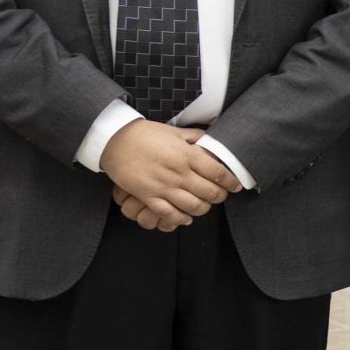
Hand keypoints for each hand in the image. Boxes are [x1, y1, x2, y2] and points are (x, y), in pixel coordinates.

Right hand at [101, 119, 240, 226]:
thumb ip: (195, 138)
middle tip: (221, 195)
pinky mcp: (148, 196)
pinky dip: (181, 218)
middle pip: (210, 192)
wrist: (114, 139)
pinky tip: (186, 217)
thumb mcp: (174, 131)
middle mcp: (178, 173)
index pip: (218, 173)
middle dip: (220, 197)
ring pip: (193, 206)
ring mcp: (163, 186)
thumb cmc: (145, 134)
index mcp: (187, 155)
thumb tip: (211, 141)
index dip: (231, 182)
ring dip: (203, 208)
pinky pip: (169, 214)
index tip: (236, 186)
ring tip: (204, 205)